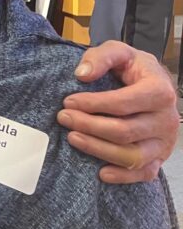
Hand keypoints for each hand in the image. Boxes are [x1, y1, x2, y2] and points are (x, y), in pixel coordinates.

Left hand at [58, 41, 176, 182]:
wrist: (154, 82)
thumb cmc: (133, 67)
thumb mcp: (119, 51)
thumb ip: (101, 57)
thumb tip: (81, 74)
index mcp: (159, 91)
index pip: (123, 103)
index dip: (93, 104)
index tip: (68, 102)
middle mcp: (166, 119)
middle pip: (124, 131)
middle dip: (89, 126)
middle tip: (63, 118)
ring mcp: (165, 141)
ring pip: (132, 155)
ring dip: (99, 149)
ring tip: (72, 138)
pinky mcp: (160, 157)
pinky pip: (145, 173)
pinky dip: (123, 177)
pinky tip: (100, 173)